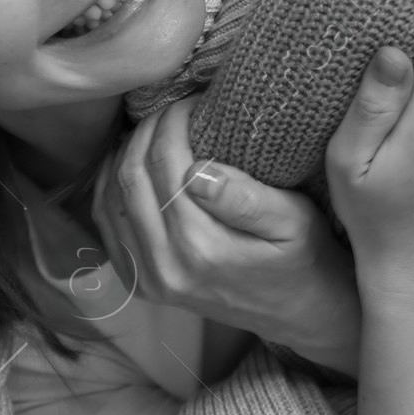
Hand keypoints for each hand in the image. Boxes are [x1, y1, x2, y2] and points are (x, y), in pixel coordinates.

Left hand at [93, 99, 359, 362]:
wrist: (302, 314)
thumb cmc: (306, 259)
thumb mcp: (295, 221)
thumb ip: (246, 197)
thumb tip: (196, 168)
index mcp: (202, 247)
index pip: (166, 162)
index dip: (174, 121)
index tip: (195, 101)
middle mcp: (165, 266)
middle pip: (132, 176)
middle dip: (148, 130)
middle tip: (174, 107)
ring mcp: (148, 279)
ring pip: (112, 197)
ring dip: (127, 153)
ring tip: (156, 129)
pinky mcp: (141, 284)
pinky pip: (107, 225)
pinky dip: (112, 186)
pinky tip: (132, 163)